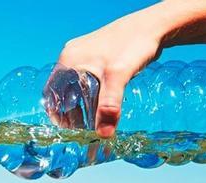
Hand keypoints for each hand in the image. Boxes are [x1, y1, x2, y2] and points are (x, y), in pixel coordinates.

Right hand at [55, 8, 164, 137]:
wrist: (153, 26)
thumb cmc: (133, 44)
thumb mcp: (119, 77)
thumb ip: (109, 106)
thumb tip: (104, 135)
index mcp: (68, 60)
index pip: (52, 93)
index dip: (57, 113)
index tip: (69, 130)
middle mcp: (72, 57)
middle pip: (63, 91)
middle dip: (71, 112)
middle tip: (83, 129)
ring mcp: (83, 56)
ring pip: (75, 87)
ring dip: (82, 104)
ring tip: (94, 121)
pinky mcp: (96, 57)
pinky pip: (86, 80)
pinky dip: (91, 95)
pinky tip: (103, 104)